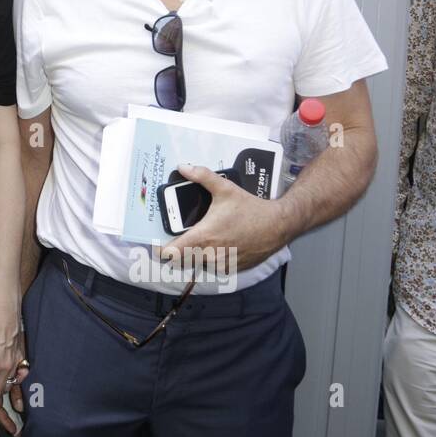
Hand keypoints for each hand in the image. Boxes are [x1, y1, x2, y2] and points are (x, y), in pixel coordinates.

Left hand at [161, 163, 289, 271]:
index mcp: (203, 236)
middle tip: (179, 240)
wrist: (278, 225)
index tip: (157, 246)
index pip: (172, 254)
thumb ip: (202, 176)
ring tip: (202, 241)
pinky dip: (212, 260)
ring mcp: (222, 264)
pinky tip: (218, 246)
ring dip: (197, 256)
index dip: (161, 251)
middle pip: (183, 261)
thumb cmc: (250, 208)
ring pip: (199, 264)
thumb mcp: (225, 189)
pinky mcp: (233, 269)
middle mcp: (211, 254)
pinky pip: (215, 268)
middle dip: (178, 252)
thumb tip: (183, 167)